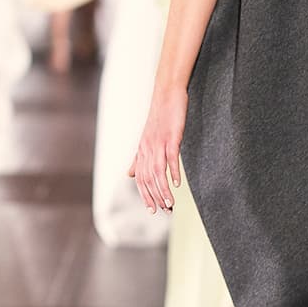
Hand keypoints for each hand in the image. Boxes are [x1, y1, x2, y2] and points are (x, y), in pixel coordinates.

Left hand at [129, 89, 187, 212]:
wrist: (167, 94)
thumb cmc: (160, 118)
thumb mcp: (147, 140)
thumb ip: (139, 159)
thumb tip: (129, 175)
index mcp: (142, 151)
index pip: (141, 178)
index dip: (145, 195)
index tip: (152, 210)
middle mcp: (147, 148)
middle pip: (148, 179)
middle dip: (155, 197)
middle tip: (165, 212)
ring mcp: (159, 142)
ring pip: (158, 172)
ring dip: (164, 190)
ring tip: (171, 204)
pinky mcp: (171, 136)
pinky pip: (170, 157)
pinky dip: (173, 171)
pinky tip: (178, 183)